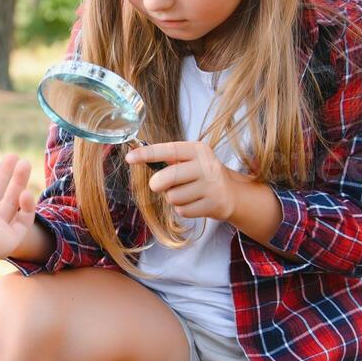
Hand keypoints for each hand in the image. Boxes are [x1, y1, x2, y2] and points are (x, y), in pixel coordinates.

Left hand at [126, 141, 242, 221]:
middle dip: (157, 184)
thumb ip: (167, 158)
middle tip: (158, 185)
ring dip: (173, 198)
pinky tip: (194, 202)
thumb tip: (135, 154)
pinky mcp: (213, 205)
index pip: (169, 149)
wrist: (231, 193)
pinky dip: (183, 209)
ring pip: (173, 197)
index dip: (148, 154)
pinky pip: (182, 211)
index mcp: (198, 150)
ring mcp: (211, 186)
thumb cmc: (201, 174)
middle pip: (167, 177)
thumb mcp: (189, 160)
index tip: (130, 157)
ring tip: (186, 193)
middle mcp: (206, 165)